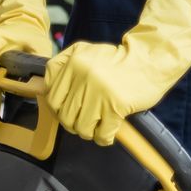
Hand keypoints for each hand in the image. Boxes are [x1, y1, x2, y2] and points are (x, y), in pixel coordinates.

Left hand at [42, 0, 190, 145]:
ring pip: (81, 127)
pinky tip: (109, 133)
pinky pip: (101, 134)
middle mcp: (83, 75)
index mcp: (74, 62)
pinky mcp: (115, 106)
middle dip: (74, 123)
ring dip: (89, 132)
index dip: (58, 108)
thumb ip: (63, 65)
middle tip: (85, 120)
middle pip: (65, 115)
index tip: (68, 110)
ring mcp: (99, 92)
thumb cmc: (119, 59)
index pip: (52, 95)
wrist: (151, 59)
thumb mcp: (86, 52)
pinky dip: (104, 138)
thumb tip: (39, 86)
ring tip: (97, 126)